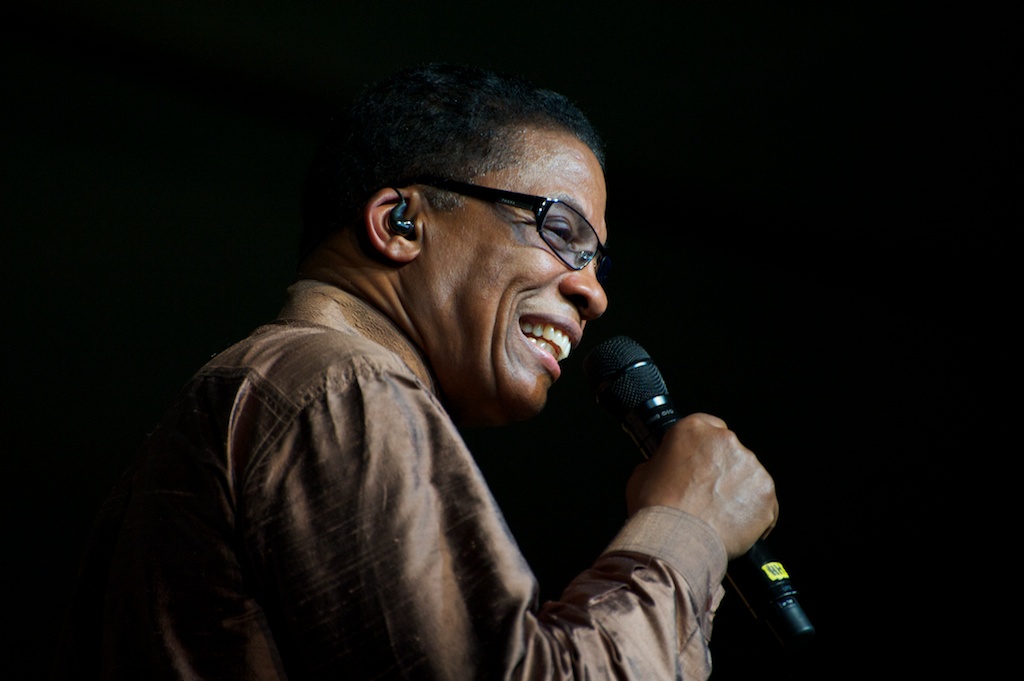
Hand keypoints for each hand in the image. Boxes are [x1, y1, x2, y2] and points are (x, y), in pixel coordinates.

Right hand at [625, 413, 777, 558]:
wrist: (677, 540)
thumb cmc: (656, 509)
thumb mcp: (643, 474)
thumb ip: (662, 463)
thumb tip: (668, 471)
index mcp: (693, 429)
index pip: (708, 426)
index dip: (704, 448)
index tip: (702, 462)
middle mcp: (726, 441)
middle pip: (729, 453)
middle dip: (721, 472)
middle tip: (704, 496)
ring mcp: (750, 467)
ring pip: (747, 478)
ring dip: (738, 493)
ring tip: (718, 517)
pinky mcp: (766, 494)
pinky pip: (763, 504)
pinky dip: (752, 516)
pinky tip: (734, 528)